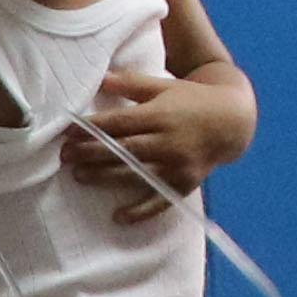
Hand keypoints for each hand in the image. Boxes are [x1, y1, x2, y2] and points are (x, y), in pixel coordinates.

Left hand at [61, 67, 245, 217]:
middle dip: (91, 153)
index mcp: (161, 115)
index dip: (92, 128)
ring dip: (104, 178)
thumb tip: (100, 79)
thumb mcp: (164, 86)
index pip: (120, 123)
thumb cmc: (191, 100)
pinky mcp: (185, 184)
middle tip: (64, 156)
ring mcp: (178, 166)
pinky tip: (117, 217)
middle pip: (123, 149)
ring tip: (78, 176)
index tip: (68, 132)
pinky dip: (139, 212)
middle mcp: (169, 142)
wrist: (232, 122)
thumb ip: (132, 84)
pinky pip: (159, 201)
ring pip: (135, 175)